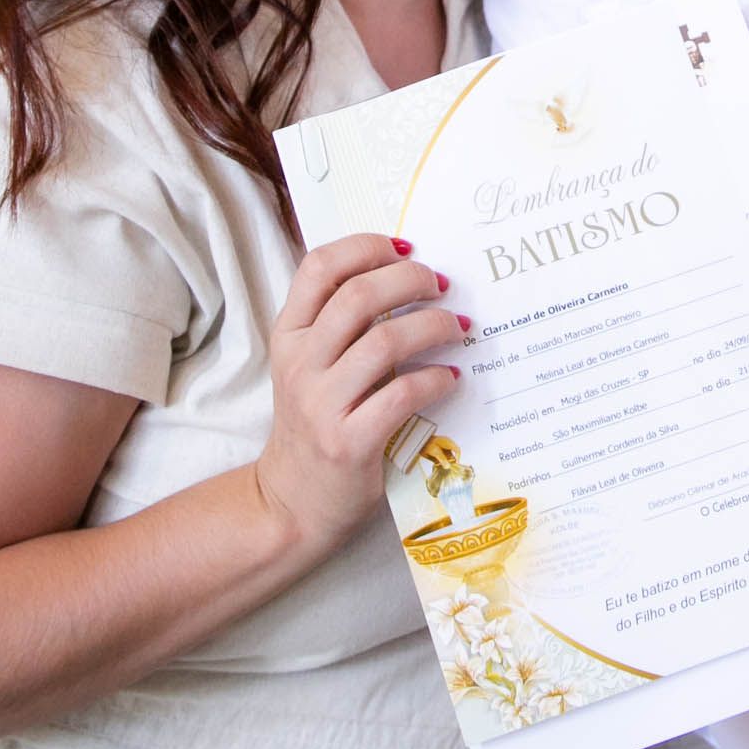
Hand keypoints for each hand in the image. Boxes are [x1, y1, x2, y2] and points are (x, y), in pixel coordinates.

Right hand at [255, 235, 465, 554]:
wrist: (291, 502)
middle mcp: (299, 363)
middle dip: (412, 279)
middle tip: (443, 285)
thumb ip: (342, 326)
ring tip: (459, 328)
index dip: (366, 246)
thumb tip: (410, 277)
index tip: (407, 248)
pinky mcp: (348, 442)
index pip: (319, 267)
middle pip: (359, 295)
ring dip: (434, 326)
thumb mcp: (311, 366)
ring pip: (385, 341)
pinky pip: (401, 395)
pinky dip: (436, 379)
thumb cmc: (315, 424)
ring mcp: (320, 404)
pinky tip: (453, 378)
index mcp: (288, 334)